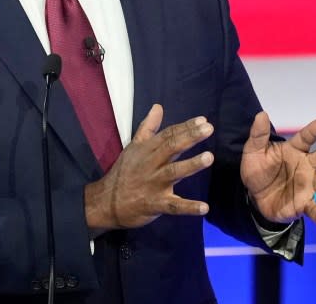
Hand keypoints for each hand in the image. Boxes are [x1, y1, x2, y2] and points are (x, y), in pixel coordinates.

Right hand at [84, 104, 213, 231]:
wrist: (106, 203)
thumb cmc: (123, 173)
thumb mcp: (133, 147)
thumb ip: (148, 127)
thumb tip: (158, 106)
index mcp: (147, 150)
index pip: (167, 135)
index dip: (185, 127)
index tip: (203, 120)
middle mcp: (151, 164)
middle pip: (171, 148)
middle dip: (190, 138)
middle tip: (208, 129)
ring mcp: (153, 185)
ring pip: (173, 172)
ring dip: (191, 165)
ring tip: (209, 157)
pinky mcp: (155, 204)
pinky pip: (173, 206)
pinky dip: (188, 208)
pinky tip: (204, 208)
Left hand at [241, 112, 315, 226]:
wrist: (254, 197)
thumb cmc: (258, 170)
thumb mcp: (253, 151)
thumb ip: (258, 134)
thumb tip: (262, 114)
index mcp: (294, 150)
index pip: (306, 138)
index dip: (314, 130)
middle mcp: (306, 166)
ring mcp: (308, 184)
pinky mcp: (304, 203)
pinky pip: (315, 209)